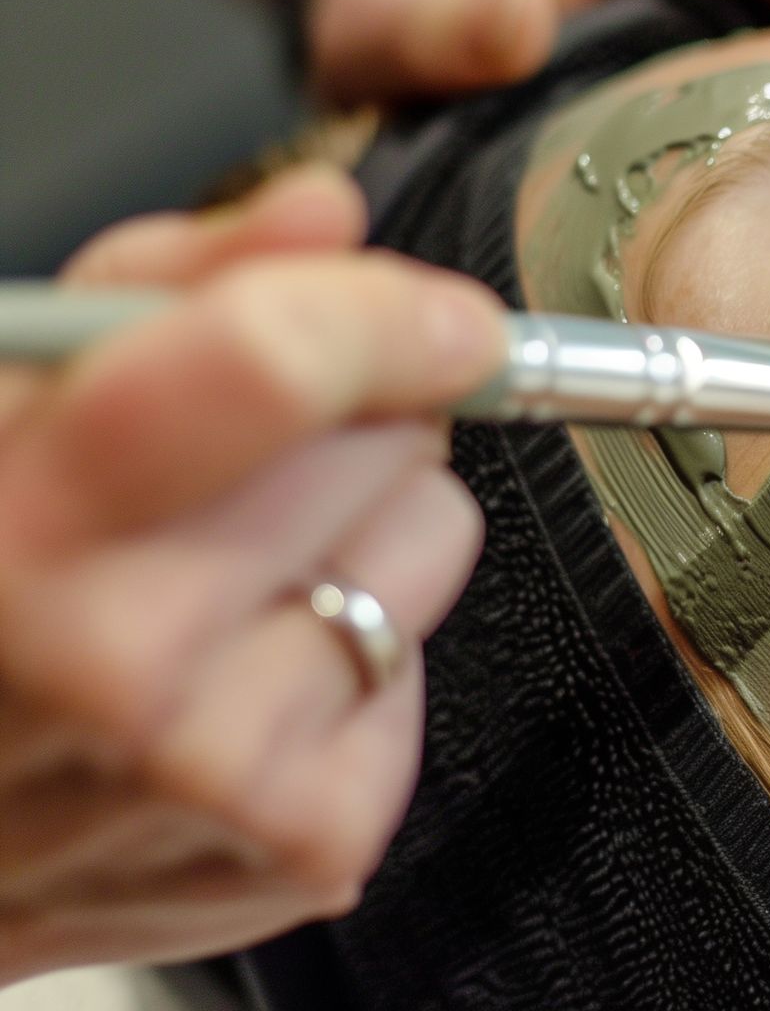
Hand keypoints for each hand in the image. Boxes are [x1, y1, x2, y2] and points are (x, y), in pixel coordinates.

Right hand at [0, 168, 501, 981]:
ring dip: (362, 529)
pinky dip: (362, 646)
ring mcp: (225, 774)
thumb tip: (322, 218)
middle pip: (390, 442)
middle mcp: (124, 668)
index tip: (436, 312)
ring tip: (232, 569)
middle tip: (245, 461)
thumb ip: (159, 285)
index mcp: (18, 534)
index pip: (272, 368)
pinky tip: (246, 672)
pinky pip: (431, 657)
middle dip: (347, 420)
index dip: (384, 313)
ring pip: (438, 538)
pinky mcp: (315, 842)